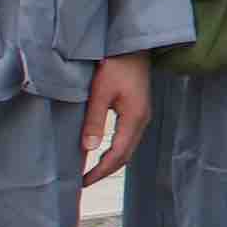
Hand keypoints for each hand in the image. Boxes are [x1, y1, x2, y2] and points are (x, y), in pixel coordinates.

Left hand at [80, 53, 151, 182]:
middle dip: (106, 170)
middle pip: (126, 155)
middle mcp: (142, 120)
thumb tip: (89, 149)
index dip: (100, 171)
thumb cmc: (116, 64)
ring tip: (92, 169)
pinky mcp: (139, 110)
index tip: (83, 181)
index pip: (118, 155)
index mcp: (134, 118)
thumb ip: (95, 120)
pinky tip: (104, 150)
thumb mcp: (100, 92)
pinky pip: (129, 138)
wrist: (133, 45)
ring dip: (112, 161)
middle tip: (85, 181)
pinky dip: (116, 150)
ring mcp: (143, 116)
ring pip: (129, 148)